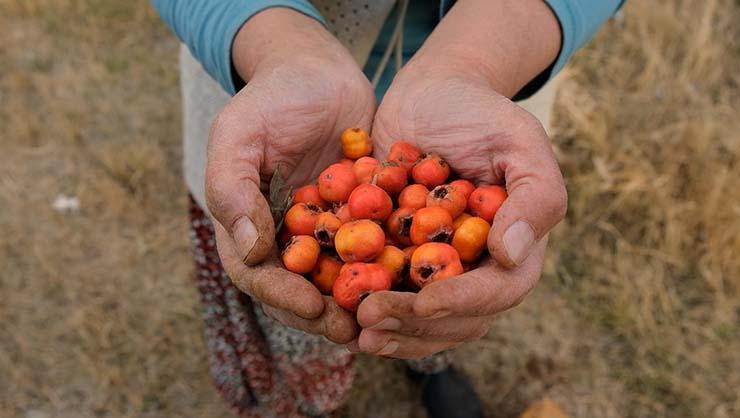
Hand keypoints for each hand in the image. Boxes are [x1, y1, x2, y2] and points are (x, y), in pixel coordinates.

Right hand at [206, 8, 374, 343]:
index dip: (282, 296)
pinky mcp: (361, 222)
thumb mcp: (239, 133)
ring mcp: (325, 234)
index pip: (257, 275)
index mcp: (247, 226)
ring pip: (340, 280)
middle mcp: (285, 239)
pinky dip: (390, 269)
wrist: (320, 72)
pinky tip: (414, 281)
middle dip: (326, 314)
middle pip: (300, 291)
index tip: (311, 306)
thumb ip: (231, 187)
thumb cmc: (272, 97)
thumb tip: (247, 250)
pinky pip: (375, 252)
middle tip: (357, 329)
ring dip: (361, 303)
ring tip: (387, 318)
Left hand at [352, 0, 566, 357]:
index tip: (424, 302)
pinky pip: (384, 294)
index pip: (497, 291)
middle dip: (414, 326)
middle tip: (371, 318)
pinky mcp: (398, 259)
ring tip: (353, 327)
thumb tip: (511, 255)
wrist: (429, 95)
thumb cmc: (479, 114)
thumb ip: (534, 195)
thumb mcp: (517, 139)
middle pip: (456, 320)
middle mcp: (477, 268)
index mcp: (514, 246)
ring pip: (420, 321)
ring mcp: (436, 268)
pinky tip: (332, 306)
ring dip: (389, 330)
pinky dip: (360, 305)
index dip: (462, 302)